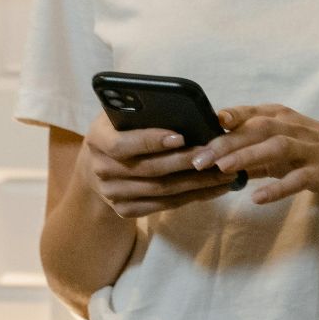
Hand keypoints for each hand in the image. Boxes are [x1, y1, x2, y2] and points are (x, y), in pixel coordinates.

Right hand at [78, 110, 239, 218]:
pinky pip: (164, 205)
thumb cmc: (118, 131)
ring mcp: (112, 194)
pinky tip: (213, 189)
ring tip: (223, 173)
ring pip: (161, 190)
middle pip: (148, 170)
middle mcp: (101, 169)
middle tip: (213, 154)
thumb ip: (141, 111)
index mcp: (97, 139)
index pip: (122, 144)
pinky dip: (192, 197)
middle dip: (184, 162)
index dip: (151, 141)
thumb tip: (183, 109)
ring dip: (196, 183)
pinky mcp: (125, 210)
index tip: (180, 136)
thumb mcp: (120, 115)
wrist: (95, 167)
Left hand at [191, 102, 318, 206]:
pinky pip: (297, 179)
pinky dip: (277, 188)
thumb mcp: (284, 144)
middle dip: (225, 142)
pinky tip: (256, 198)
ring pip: (274, 147)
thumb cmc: (317, 152)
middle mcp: (294, 128)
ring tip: (222, 169)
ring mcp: (309, 149)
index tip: (198, 125)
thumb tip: (215, 157)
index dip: (224, 118)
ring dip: (247, 156)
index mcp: (282, 117)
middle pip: (255, 128)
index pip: (248, 112)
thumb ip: (252, 149)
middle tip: (197, 158)